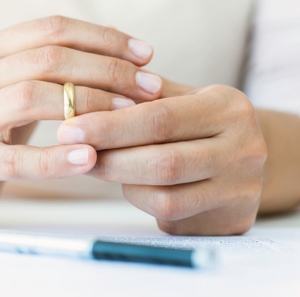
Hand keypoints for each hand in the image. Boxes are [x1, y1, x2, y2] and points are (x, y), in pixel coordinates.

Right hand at [0, 16, 162, 224]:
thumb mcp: (7, 90)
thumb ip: (47, 74)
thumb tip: (117, 63)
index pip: (50, 29)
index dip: (103, 38)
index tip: (144, 55)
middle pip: (48, 58)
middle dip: (107, 69)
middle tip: (149, 87)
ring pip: (33, 97)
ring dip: (90, 103)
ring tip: (129, 116)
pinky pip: (19, 158)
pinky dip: (58, 157)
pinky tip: (90, 156)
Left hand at [58, 81, 266, 234]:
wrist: (243, 156)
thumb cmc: (198, 123)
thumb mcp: (179, 98)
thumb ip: (138, 95)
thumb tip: (81, 97)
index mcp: (228, 107)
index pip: (159, 118)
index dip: (109, 127)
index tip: (69, 130)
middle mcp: (244, 148)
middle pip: (162, 161)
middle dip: (109, 159)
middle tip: (71, 153)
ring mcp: (240, 188)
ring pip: (165, 195)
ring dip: (122, 182)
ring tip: (98, 165)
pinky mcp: (232, 217)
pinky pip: (171, 214)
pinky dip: (140, 199)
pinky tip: (129, 183)